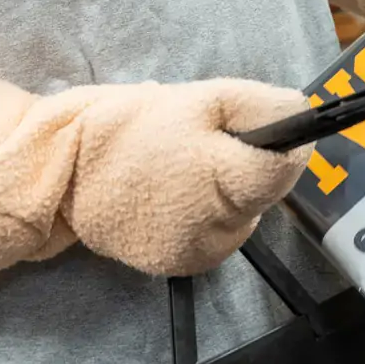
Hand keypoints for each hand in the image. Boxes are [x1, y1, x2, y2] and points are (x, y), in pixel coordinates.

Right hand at [65, 80, 312, 275]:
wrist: (64, 171)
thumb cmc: (131, 126)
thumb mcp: (199, 97)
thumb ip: (259, 105)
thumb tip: (301, 114)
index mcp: (224, 179)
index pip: (286, 168)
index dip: (284, 144)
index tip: (265, 128)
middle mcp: (217, 228)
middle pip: (265, 195)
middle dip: (250, 167)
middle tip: (209, 143)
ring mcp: (196, 254)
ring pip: (243, 219)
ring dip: (230, 195)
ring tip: (187, 169)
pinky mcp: (177, 267)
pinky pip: (215, 238)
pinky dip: (208, 217)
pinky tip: (177, 195)